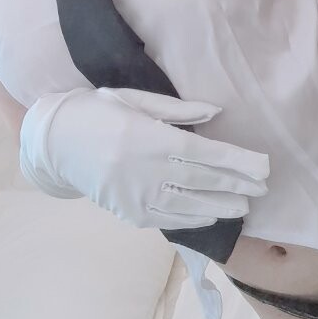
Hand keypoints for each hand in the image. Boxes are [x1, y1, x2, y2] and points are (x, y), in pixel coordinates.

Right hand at [20, 86, 269, 230]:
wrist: (53, 143)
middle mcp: (145, 170)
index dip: (236, 161)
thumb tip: (216, 113)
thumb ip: (176, 110)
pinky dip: (193, 219)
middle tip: (264, 187)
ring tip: (245, 206)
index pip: (203, 153)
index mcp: (148, 137)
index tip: (262, 165)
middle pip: (201, 180)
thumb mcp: (133, 99)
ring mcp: (135, 195)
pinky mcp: (127, 213)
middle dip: (236, 185)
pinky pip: (167, 220)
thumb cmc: (96, 112)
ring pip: (188, 205)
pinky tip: (210, 216)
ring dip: (220, 206)